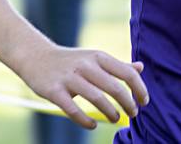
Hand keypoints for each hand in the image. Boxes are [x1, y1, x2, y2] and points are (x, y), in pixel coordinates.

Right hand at [18, 45, 148, 128]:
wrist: (36, 57)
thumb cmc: (73, 61)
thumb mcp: (95, 58)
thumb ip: (117, 65)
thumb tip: (141, 67)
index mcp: (99, 57)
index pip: (126, 73)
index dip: (139, 89)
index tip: (144, 102)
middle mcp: (86, 66)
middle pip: (115, 88)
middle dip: (128, 104)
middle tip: (133, 114)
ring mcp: (70, 78)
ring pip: (97, 99)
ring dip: (110, 112)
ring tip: (116, 119)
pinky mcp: (54, 91)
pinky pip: (73, 110)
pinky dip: (85, 121)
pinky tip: (94, 125)